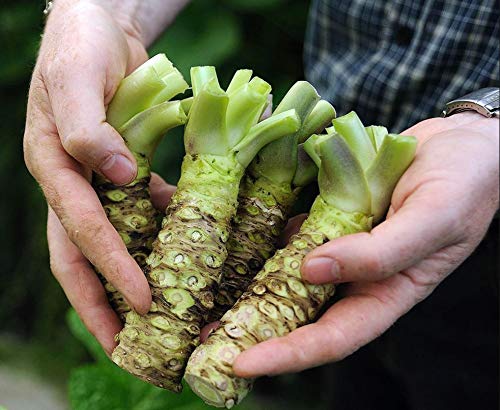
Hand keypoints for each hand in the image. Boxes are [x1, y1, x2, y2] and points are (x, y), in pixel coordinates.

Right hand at [23, 0, 172, 353]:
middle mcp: (74, 183)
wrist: (100, 29)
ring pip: (115, 241)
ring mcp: (100, 180)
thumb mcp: (75, 79)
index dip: (111, 270)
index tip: (142, 304)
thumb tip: (118, 176)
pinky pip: (142, 211)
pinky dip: (161, 233)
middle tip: (130, 347)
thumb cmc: (80, 49)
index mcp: (54, 169)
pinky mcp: (126, 170)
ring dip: (133, 278)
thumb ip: (86, 128)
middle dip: (103, 304)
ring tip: (162, 313)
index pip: (81, 234)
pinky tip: (186, 248)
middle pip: (83, 258)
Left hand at [233, 112, 498, 376]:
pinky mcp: (331, 220)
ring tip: (207, 296)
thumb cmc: (464, 183)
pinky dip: (267, 242)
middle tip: (207, 340)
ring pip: (290, 278)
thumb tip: (311, 270)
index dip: (287, 355)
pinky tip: (237, 241)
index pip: (333, 338)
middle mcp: (359, 277)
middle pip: (301, 316)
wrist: (463, 143)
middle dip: (256, 332)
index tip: (241, 364)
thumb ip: (379, 251)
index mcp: (387, 292)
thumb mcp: (432, 219)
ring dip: (251, 289)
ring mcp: (342, 248)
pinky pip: (293, 236)